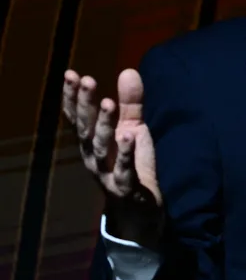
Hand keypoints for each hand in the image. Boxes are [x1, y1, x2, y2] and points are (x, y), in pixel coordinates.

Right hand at [62, 68, 162, 240]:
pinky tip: (128, 136)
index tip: (71, 74)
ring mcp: (107, 173)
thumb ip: (131, 103)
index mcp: (92, 142)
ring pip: (101, 148)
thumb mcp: (133, 129)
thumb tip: (128, 70)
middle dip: (85, 105)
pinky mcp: (126, 188)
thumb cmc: (132, 165)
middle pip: (85, 129)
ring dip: (104, 125)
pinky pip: (124, 170)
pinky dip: (125, 153)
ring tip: (108, 103)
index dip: (73, 97)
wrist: (140, 209)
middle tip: (87, 81)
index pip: (78, 117)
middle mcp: (93, 157)